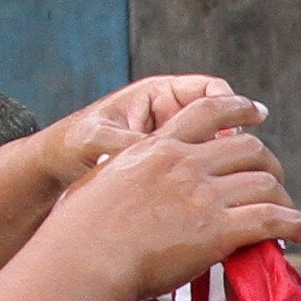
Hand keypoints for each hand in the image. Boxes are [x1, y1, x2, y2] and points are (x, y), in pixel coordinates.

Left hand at [33, 74, 245, 197]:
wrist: (56, 173)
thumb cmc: (74, 145)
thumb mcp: (101, 141)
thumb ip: (134, 144)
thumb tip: (163, 154)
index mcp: (157, 95)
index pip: (211, 92)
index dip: (233, 108)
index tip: (240, 133)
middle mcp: (172, 118)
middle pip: (223, 124)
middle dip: (238, 144)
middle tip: (245, 168)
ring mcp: (174, 146)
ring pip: (217, 154)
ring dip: (227, 170)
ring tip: (233, 191)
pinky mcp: (171, 174)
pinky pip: (202, 177)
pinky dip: (211, 189)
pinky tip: (216, 207)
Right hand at [48, 87, 300, 300]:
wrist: (83, 258)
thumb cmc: (76, 232)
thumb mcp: (100, 185)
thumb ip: (126, 179)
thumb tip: (126, 192)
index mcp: (157, 148)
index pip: (207, 112)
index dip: (238, 108)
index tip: (256, 113)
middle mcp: (185, 164)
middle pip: (248, 147)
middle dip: (268, 162)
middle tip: (274, 179)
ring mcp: (204, 195)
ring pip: (265, 182)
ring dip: (283, 197)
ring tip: (289, 213)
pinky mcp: (218, 230)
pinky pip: (271, 219)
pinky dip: (293, 224)